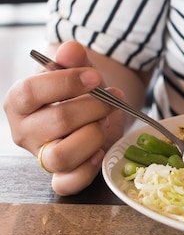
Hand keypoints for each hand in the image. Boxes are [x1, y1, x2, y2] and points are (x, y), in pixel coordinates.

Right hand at [3, 42, 125, 194]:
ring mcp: (42, 156)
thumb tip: (70, 49)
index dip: (66, 83)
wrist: (93, 110)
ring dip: (94, 136)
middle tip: (112, 99)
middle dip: (94, 108)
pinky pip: (67, 184)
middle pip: (57, 122)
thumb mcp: (78, 70)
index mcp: (19, 101)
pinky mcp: (61, 176)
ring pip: (61, 156)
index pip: (31, 92)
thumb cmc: (80, 90)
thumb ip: (74, 59)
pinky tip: (103, 151)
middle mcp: (25, 131)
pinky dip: (88, 170)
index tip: (95, 77)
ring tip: (105, 122)